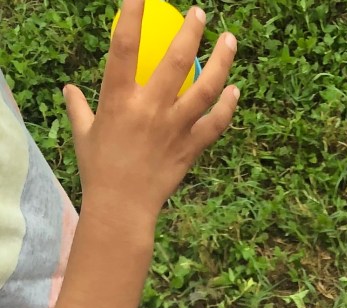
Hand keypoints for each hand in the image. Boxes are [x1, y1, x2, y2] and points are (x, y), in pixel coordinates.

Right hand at [65, 0, 238, 226]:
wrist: (122, 208)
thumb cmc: (99, 169)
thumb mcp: (84, 133)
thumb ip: (79, 107)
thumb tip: (70, 90)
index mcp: (118, 99)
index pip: (123, 47)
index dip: (132, 17)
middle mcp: (149, 109)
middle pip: (176, 61)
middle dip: (191, 31)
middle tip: (200, 13)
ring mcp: (174, 128)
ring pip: (205, 89)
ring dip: (221, 62)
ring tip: (229, 40)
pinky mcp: (191, 149)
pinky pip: (215, 124)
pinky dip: (228, 106)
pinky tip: (235, 90)